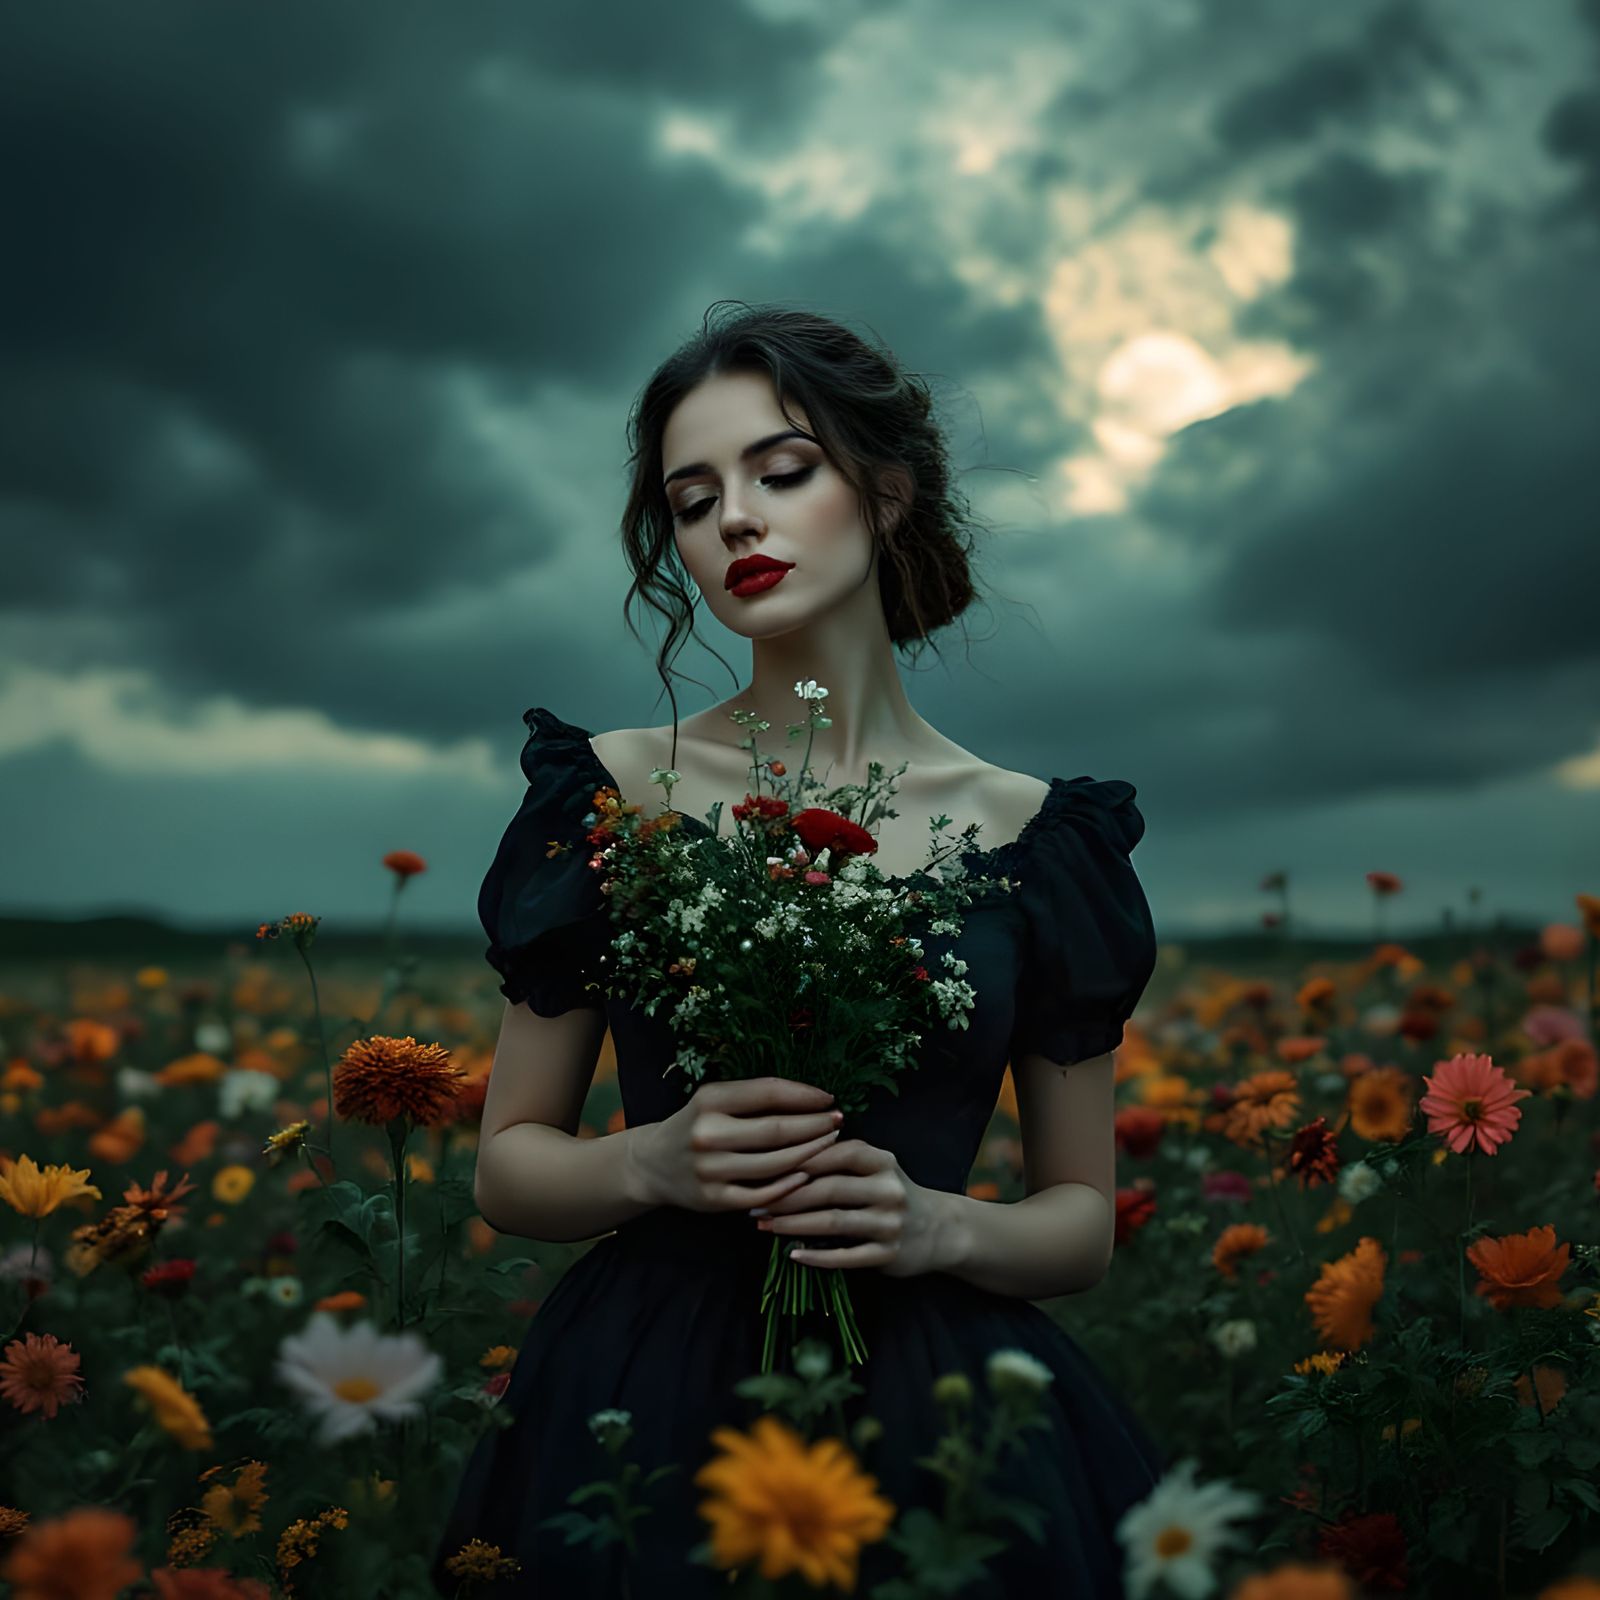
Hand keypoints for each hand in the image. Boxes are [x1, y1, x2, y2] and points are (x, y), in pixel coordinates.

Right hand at [631, 1076, 842, 1215]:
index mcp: (710, 1100)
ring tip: (830, 1143)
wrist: (652, 1164)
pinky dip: (789, 1185)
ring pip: (775, 1164)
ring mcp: (711, 1169)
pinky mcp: (714, 1199)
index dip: (804, 1096)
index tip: (829, 1099)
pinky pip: (763, 1193)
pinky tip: (807, 1174)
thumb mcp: (715, 1101)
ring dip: (810, 1153)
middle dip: (815, 1125)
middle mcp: (708, 1133)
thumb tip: (812, 1099)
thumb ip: (754, 1100)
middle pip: (777, 1130)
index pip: (768, 1092)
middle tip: (838, 1121)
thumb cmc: (696, 1125)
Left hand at [751, 1137, 948, 1278]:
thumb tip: (786, 1154)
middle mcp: (888, 1189)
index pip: (835, 1154)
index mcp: (882, 1161)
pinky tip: (793, 1254)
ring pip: (833, 1222)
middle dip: (787, 1196)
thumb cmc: (891, 1192)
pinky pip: (846, 1257)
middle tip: (756, 1202)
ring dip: (794, 1225)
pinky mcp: (889, 1254)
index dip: (798, 1160)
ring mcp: (889, 1223)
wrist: (940, 1229)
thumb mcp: (876, 1167)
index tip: (764, 1167)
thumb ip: (841, 1158)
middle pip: (828, 1189)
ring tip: (765, 1226)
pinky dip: (817, 1257)